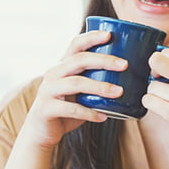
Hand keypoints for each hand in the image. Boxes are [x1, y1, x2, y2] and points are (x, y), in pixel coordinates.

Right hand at [17, 30, 126, 150]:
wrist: (41, 132)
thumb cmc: (66, 110)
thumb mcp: (79, 92)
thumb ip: (93, 82)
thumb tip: (128, 78)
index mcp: (62, 66)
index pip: (75, 44)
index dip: (91, 38)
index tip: (110, 35)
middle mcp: (53, 74)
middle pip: (79, 60)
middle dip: (103, 60)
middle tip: (124, 65)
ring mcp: (47, 91)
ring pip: (76, 83)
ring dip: (100, 87)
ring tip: (119, 92)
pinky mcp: (46, 108)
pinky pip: (71, 109)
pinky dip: (89, 112)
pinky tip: (103, 117)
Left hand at [142, 48, 168, 147]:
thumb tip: (162, 47)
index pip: (168, 52)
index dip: (162, 61)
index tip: (165, 71)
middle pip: (156, 61)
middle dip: (152, 69)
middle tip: (157, 79)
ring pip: (151, 86)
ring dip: (155, 93)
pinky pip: (148, 101)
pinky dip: (151, 103)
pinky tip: (164, 108)